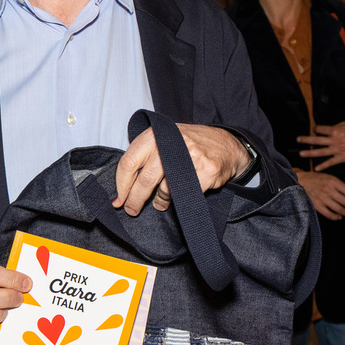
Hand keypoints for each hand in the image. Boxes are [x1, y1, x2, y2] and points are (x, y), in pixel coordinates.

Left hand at [112, 124, 249, 214]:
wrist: (226, 145)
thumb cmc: (189, 145)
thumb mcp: (164, 140)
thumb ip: (145, 158)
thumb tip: (123, 190)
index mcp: (156, 134)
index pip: (129, 162)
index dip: (122, 184)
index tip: (119, 200)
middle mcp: (171, 142)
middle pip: (145, 179)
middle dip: (135, 200)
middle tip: (132, 210)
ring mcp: (190, 156)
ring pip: (165, 189)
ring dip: (159, 201)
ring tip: (160, 203)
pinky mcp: (206, 170)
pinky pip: (184, 194)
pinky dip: (180, 200)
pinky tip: (181, 196)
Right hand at [296, 170, 344, 219]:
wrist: (301, 181)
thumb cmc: (317, 179)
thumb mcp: (330, 177)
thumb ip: (341, 185)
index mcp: (333, 181)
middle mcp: (328, 190)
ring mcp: (322, 198)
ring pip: (339, 209)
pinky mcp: (317, 205)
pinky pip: (329, 214)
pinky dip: (335, 217)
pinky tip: (339, 217)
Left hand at [298, 121, 344, 169]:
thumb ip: (334, 127)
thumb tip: (326, 129)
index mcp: (335, 130)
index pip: (320, 129)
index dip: (315, 128)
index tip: (314, 129)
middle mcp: (334, 140)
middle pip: (316, 140)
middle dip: (306, 139)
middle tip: (298, 139)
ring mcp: (337, 150)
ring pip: (320, 152)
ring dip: (310, 153)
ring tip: (301, 153)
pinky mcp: (341, 157)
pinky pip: (330, 162)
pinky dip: (323, 166)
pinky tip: (315, 168)